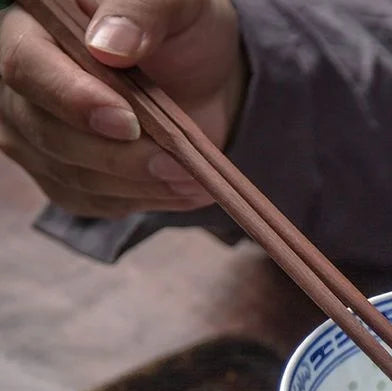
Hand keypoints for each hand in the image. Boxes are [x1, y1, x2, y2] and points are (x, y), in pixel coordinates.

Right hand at [0, 0, 245, 217]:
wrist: (203, 79)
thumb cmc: (183, 31)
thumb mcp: (177, 5)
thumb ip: (142, 9)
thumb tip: (109, 44)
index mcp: (34, 27)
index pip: (25, 67)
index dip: (74, 100)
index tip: (129, 122)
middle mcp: (23, 86)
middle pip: (46, 134)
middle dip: (117, 156)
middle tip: (176, 162)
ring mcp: (39, 137)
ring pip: (73, 177)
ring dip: (138, 184)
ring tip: (190, 177)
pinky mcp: (67, 178)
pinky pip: (94, 204)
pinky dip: (142, 201)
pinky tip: (180, 190)